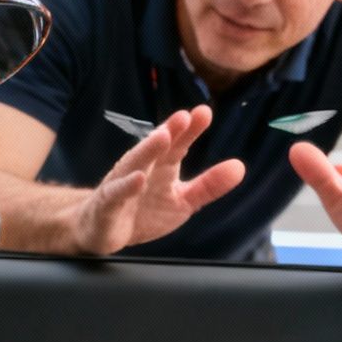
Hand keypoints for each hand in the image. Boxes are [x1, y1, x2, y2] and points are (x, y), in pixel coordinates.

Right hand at [72, 105, 243, 253]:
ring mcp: (122, 185)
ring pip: (134, 164)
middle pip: (156, 148)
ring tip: (162, 136)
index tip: (203, 113)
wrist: (102, 229)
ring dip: (147, 150)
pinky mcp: (108, 205)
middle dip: (168, 131)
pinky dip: (126, 186)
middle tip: (183, 117)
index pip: (177, 144)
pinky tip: (138, 179)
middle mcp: (141, 168)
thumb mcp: (183, 201)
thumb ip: (208, 186)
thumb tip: (240, 167)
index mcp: (161, 165)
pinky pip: (116, 194)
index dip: (188, 130)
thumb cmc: (143, 210)